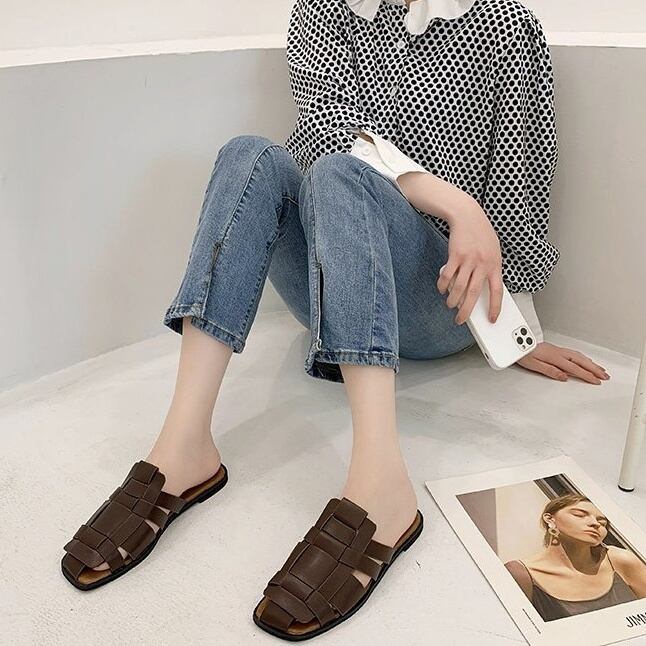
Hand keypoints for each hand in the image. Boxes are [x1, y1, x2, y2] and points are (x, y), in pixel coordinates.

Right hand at [437, 201, 502, 324]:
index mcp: (495, 265)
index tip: (492, 319)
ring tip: (450, 305)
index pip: (497, 291)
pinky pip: (447, 276)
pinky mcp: (455, 256)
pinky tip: (442, 289)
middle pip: (474, 294)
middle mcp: (483, 264)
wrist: (468, 215)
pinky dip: (443, 286)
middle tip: (461, 320)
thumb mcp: (492, 252)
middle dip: (466, 311)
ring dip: (452, 300)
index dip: (495, 307)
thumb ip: (489, 269)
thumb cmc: (481, 234)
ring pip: (458, 288)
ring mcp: (468, 260)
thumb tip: (482, 290)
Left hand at [516, 342, 610, 383]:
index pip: (575, 368)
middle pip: (581, 361)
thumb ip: (550, 371)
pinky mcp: (556, 349)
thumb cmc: (523, 354)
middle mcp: (559, 353)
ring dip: (591, 363)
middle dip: (594, 369)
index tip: (596, 381)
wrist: (517, 342)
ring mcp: (558, 350)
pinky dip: (584, 358)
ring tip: (600, 369)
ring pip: (579, 356)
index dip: (587, 375)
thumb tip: (564, 377)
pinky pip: (575, 353)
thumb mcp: (534, 365)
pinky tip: (586, 360)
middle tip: (605, 376)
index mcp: (555, 358)